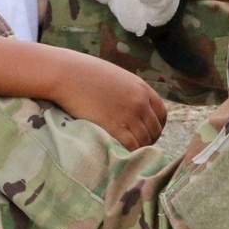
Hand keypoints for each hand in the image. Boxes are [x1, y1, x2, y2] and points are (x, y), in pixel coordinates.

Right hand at [49, 48, 166, 148]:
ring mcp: (128, 114)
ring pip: (144, 140)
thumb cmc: (85, 74)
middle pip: (154, 129)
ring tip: (129, 153)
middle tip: (138, 147)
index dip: (157, 126)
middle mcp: (139, 102)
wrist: (67, 74)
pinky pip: (131, 146)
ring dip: (139, 149)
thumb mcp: (116, 78)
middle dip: (149, 140)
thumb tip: (129, 106)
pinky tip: (122, 154)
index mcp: (142, 88)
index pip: (161, 114)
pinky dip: (130, 153)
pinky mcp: (114, 126)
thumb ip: (128, 91)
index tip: (149, 134)